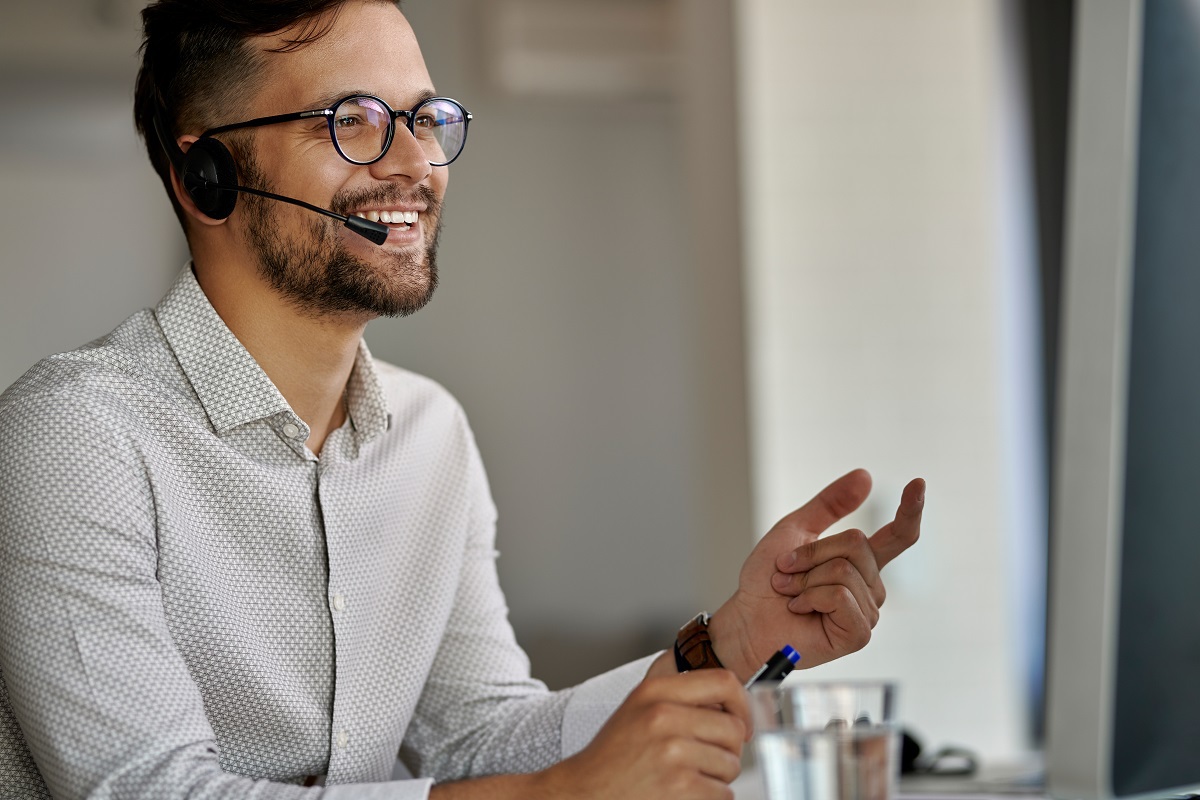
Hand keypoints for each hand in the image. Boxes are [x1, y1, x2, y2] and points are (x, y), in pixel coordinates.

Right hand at [534, 668, 750, 799]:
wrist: (586, 791)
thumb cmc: (615, 755)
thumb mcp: (639, 709)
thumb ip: (680, 698)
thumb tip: (731, 703)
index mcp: (656, 691)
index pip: (724, 682)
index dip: (742, 704)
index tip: (741, 722)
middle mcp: (663, 716)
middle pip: (734, 728)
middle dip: (729, 749)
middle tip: (709, 758)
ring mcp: (672, 752)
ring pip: (731, 764)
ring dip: (718, 776)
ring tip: (689, 776)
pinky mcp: (680, 786)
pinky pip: (723, 793)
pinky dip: (711, 797)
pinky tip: (686, 793)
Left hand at [708, 469, 924, 679]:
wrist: (748, 618)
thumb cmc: (767, 580)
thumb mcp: (795, 530)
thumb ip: (829, 504)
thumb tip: (866, 475)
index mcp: (860, 561)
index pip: (898, 536)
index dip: (911, 510)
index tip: (918, 483)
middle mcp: (870, 585)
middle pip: (857, 544)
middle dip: (812, 554)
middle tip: (786, 571)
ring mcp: (867, 611)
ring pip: (845, 571)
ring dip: (805, 578)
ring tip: (791, 593)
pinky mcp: (858, 634)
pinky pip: (840, 597)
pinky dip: (810, 597)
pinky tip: (799, 609)